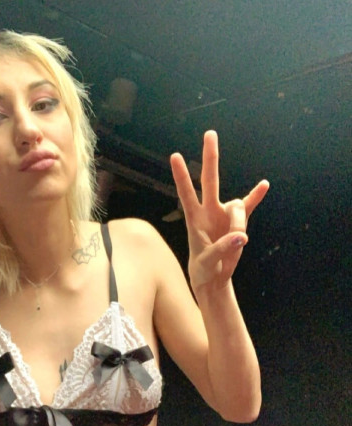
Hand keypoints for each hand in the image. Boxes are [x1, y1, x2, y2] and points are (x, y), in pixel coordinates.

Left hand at [170, 130, 268, 291]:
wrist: (214, 277)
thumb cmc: (204, 269)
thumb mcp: (208, 263)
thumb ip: (222, 249)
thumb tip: (241, 236)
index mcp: (195, 219)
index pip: (186, 193)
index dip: (182, 176)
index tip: (174, 156)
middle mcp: (209, 211)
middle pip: (210, 179)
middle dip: (210, 157)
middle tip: (209, 133)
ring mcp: (224, 214)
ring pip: (238, 207)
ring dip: (240, 223)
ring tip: (238, 243)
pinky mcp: (238, 222)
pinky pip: (249, 206)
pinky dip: (256, 196)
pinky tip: (264, 185)